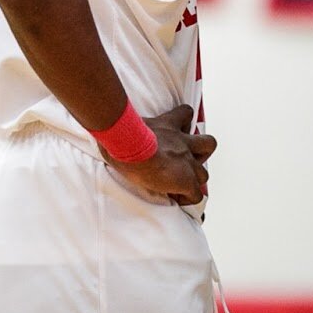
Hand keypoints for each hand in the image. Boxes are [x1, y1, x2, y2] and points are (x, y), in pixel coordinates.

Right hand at [101, 104, 215, 205]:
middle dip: (201, 153)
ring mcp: (186, 161)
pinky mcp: (185, 179)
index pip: (186, 113)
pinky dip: (187, 198)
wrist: (131, 146)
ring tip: (180, 183)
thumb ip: (125, 122)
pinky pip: (195, 195)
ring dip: (194, 178)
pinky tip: (175, 198)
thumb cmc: (122, 133)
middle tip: (186, 160)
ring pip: (204, 173)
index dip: (184, 122)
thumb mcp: (126, 121)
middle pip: (208, 143)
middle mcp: (182, 141)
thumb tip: (104, 122)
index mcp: (168, 123)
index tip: (178, 130)